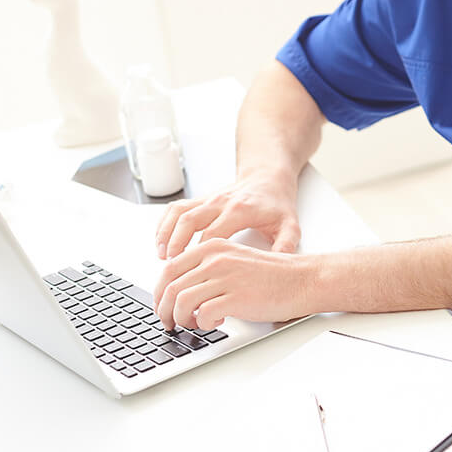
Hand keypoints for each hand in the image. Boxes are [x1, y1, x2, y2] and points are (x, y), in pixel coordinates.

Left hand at [153, 239, 310, 329]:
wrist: (302, 280)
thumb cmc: (273, 275)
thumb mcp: (234, 260)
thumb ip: (208, 269)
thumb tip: (181, 291)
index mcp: (212, 248)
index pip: (169, 268)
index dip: (160, 292)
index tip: (162, 305)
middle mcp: (215, 259)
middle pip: (170, 286)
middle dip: (164, 310)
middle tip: (169, 322)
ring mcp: (225, 277)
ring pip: (181, 301)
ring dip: (181, 319)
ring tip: (193, 324)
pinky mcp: (236, 297)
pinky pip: (202, 314)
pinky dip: (202, 323)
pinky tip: (215, 322)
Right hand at [154, 170, 300, 259]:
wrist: (269, 178)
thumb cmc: (277, 204)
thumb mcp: (290, 225)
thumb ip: (287, 244)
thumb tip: (280, 264)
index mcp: (240, 210)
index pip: (213, 233)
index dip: (199, 253)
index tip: (193, 273)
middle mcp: (220, 202)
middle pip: (189, 221)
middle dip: (176, 244)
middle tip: (170, 267)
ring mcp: (209, 199)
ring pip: (179, 212)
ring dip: (166, 233)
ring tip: (161, 255)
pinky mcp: (201, 199)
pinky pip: (176, 208)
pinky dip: (165, 223)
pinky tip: (161, 240)